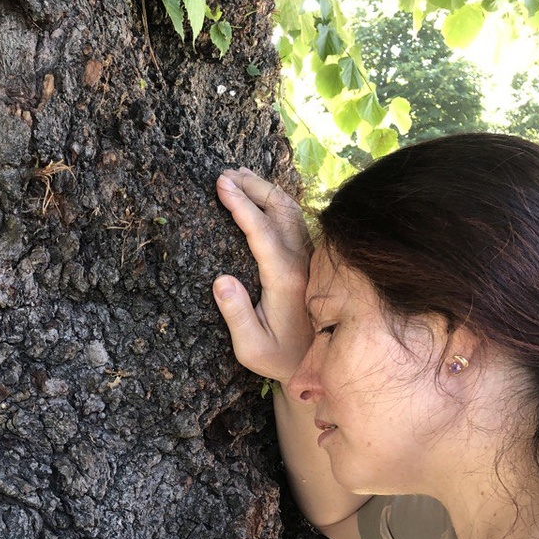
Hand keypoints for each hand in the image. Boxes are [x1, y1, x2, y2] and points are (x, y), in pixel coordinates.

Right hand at [213, 168, 312, 382]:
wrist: (318, 364)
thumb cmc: (279, 357)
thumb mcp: (252, 349)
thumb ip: (236, 315)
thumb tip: (221, 280)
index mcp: (284, 279)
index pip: (261, 231)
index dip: (240, 205)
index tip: (221, 185)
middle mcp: (301, 262)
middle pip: (279, 211)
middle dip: (252, 187)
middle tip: (224, 173)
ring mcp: (309, 259)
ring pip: (291, 211)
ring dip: (266, 189)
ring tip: (240, 175)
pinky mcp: (310, 260)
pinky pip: (295, 220)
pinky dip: (277, 201)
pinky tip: (263, 196)